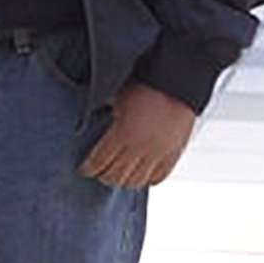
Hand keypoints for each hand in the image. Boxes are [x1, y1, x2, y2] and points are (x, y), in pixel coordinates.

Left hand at [79, 82, 195, 188]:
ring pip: (136, 181)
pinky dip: (148, 179)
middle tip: (99, 173)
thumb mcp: (118, 97)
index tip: (85, 169)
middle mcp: (138, 149)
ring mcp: (157, 155)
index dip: (89, 168)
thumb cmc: (147, 84)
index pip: (99, 161)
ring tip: (118, 177)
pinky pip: (158, 177)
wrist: (178, 81)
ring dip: (124, 181)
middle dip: (104, 176)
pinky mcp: (173, 155)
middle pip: (116, 176)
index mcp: (121, 134)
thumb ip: (105, 112)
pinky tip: (142, 176)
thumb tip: (93, 118)